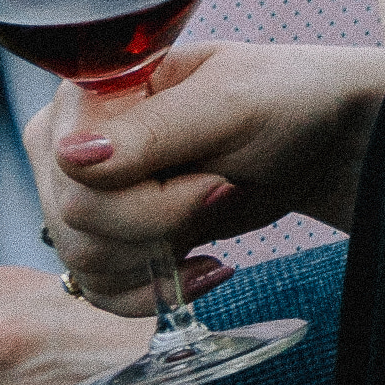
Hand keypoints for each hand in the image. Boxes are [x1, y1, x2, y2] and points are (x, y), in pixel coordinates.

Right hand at [36, 38, 380, 278]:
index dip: (145, 193)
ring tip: (217, 209)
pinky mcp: (106, 239)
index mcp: (88, 95)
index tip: (215, 181)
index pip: (71, 169)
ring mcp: (83, 196)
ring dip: (163, 252)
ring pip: (85, 259)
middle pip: (77, 219)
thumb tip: (70, 155)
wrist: (316, 142)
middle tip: (225, 188)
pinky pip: (98, 290)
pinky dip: (156, 290)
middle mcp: (67, 145)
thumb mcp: (231, 103)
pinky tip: (204, 264)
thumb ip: (153, 130)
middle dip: (163, 222)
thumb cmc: (282, 100)